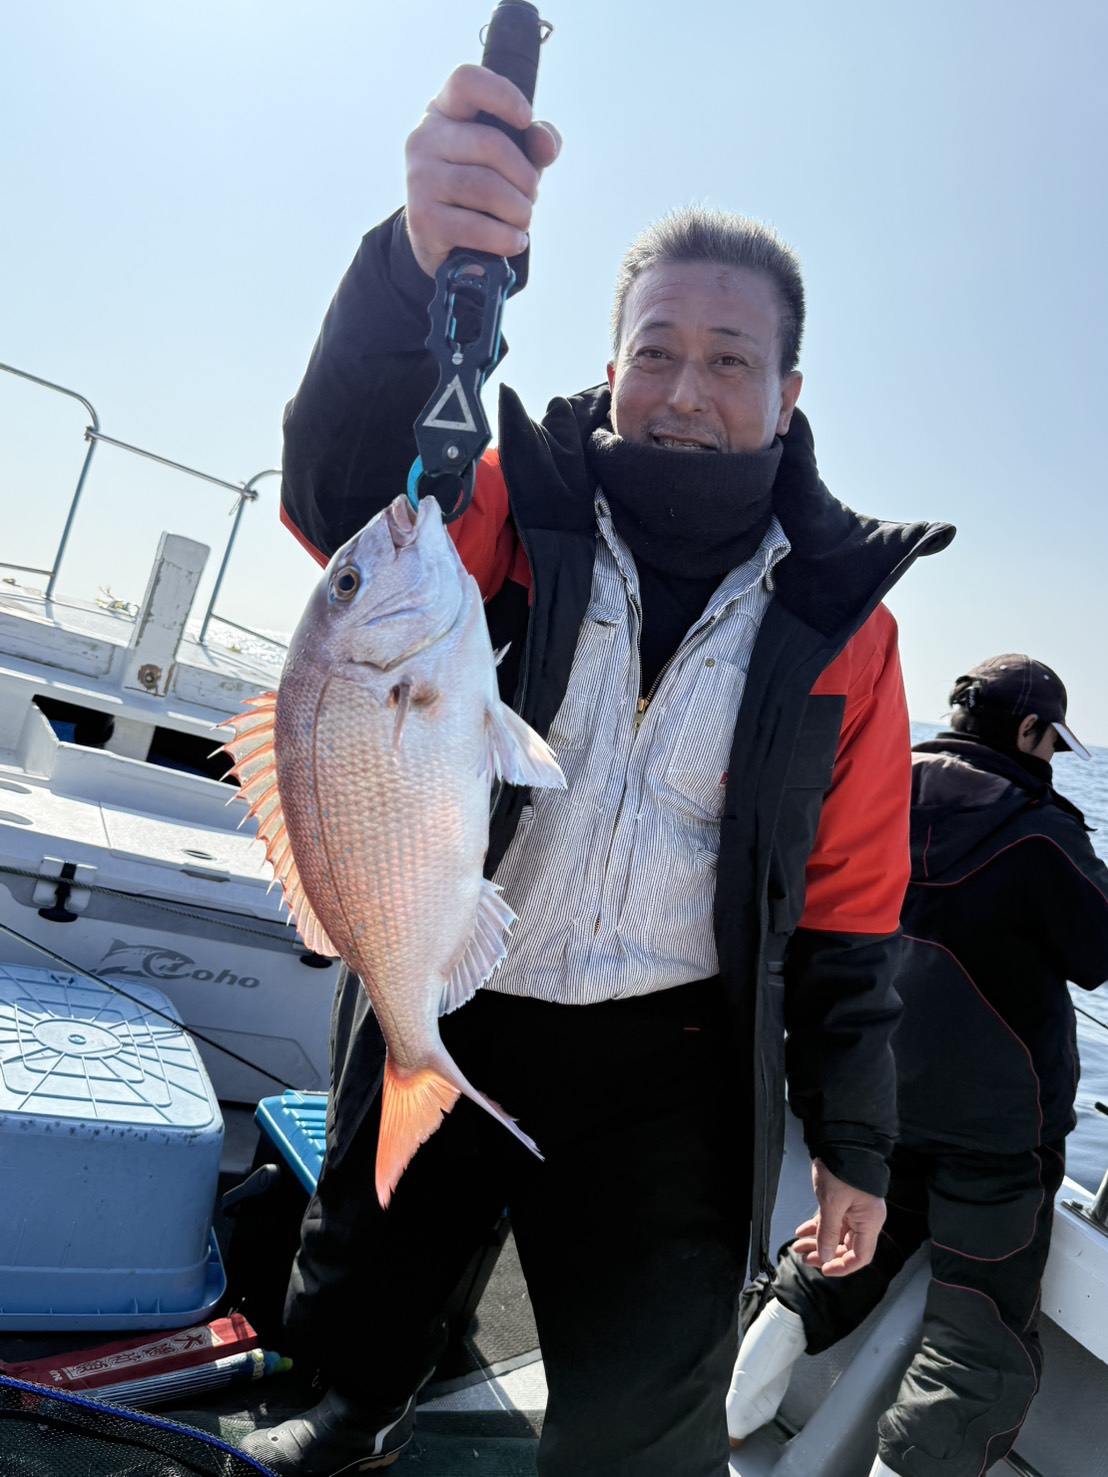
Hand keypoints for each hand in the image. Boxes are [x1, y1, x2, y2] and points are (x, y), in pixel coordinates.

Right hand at [405, 64, 561, 277]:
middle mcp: (424, 140)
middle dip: (525, 176)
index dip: (502, 94)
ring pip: (486, 188)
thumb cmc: (480, 186)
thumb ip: (535, 143)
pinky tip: (515, 241)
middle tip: (531, 196)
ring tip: (523, 219)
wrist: (440, 238)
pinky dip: (505, 237)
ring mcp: (420, 180)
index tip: (527, 119)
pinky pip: (476, 227)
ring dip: (519, 210)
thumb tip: (547, 144)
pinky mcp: (424, 220)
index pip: (466, 81)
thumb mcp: (511, 157)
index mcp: (444, 112)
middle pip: (491, 144)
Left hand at [791, 1160, 885, 1276]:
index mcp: (870, 1222)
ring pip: (836, 1234)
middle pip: (846, 1246)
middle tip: (804, 1257)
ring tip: (798, 1245)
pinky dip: (818, 1227)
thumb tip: (825, 1256)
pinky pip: (832, 1221)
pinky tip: (802, 1231)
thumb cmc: (842, 1170)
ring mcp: (855, 1210)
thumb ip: (828, 1232)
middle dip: (825, 1253)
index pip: (861, 1256)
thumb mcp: (831, 1203)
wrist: (842, 1141)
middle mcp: (865, 1219)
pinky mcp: (845, 1201)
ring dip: (818, 1241)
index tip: (824, 1269)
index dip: (843, 1266)